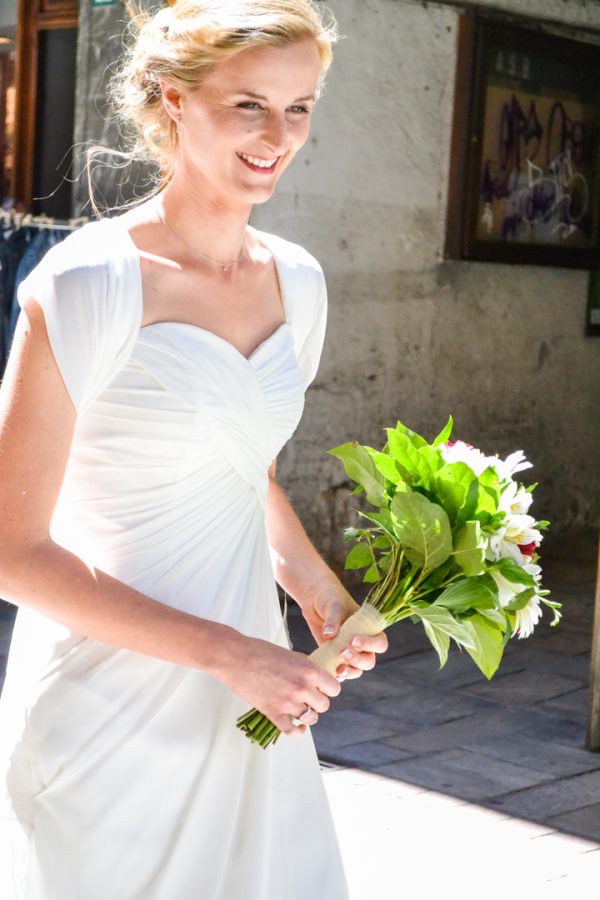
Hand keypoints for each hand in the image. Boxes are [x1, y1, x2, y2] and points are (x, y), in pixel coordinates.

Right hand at [218, 633, 340, 737]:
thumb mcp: (290, 654)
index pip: (334, 688)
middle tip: (309, 698)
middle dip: (317, 702)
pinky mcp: (273, 713)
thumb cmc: (259, 651)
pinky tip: (298, 727)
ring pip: (311, 718)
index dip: (328, 689)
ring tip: (301, 710)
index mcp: (308, 670)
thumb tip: (315, 677)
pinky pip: (292, 731)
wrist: (235, 657)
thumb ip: (304, 667)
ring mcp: (288, 702)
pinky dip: (297, 732)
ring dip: (307, 715)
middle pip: (324, 705)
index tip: (322, 689)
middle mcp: (302, 687)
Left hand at [301, 582, 387, 680]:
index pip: (380, 642)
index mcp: (370, 628)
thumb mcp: (334, 605)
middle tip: (342, 651)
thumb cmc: (330, 599)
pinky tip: (331, 673)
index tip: (354, 640)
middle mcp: (363, 643)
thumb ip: (333, 619)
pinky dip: (338, 675)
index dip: (371, 645)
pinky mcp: (335, 657)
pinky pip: (342, 671)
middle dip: (358, 660)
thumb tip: (329, 634)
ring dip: (350, 671)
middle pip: (369, 661)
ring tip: (338, 668)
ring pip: (357, 669)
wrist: (315, 601)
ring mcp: (350, 651)